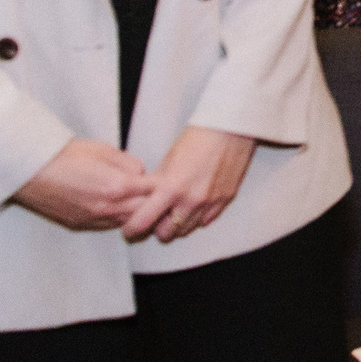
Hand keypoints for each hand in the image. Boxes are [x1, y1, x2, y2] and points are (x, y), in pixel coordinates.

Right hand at [14, 138, 153, 231]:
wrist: (32, 170)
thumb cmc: (65, 155)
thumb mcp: (104, 150)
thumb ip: (128, 163)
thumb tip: (140, 173)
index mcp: (116, 186)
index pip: (152, 191)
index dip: (161, 185)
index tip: (167, 180)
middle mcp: (107, 207)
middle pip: (144, 212)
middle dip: (153, 203)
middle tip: (159, 194)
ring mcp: (93, 219)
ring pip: (127, 222)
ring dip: (136, 213)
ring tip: (140, 201)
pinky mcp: (81, 225)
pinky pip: (109, 226)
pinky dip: (118, 218)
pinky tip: (119, 207)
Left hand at [122, 127, 256, 243]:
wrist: (231, 127)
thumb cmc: (198, 137)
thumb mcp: (169, 159)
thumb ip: (156, 183)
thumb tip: (145, 199)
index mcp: (171, 188)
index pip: (143, 222)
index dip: (132, 229)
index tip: (129, 229)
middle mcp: (190, 200)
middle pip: (166, 233)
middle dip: (157, 228)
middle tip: (156, 219)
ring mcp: (209, 203)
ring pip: (186, 230)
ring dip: (177, 224)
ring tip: (175, 210)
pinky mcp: (225, 200)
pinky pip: (205, 221)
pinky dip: (197, 217)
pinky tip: (193, 205)